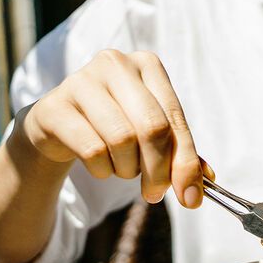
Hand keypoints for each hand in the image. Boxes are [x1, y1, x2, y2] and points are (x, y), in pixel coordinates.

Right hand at [9, 49, 211, 206]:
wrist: (59, 125)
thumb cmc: (114, 126)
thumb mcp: (151, 134)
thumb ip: (180, 154)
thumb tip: (207, 180)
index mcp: (148, 66)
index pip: (175, 120)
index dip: (186, 163)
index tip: (191, 198)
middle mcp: (116, 64)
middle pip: (152, 128)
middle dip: (158, 171)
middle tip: (154, 194)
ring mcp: (82, 80)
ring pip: (122, 139)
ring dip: (127, 169)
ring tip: (122, 168)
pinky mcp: (55, 106)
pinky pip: (92, 150)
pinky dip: (102, 170)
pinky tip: (99, 165)